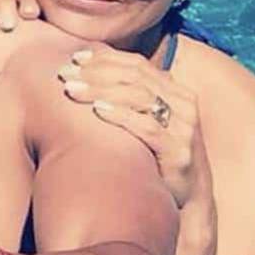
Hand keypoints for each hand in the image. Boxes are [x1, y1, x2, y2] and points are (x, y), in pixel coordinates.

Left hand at [58, 46, 212, 207]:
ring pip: (139, 97)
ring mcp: (184, 127)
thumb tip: (88, 73)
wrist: (189, 196)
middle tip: (65, 74)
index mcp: (175, 90)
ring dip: (100, 90)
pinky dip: (121, 115)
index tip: (74, 58)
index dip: (105, 58)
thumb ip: (131, 97)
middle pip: (135, 77)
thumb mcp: (148, 119)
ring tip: (72, 90)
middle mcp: (183, 103)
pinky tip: (97, 110)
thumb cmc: (158, 153)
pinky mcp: (179, 151)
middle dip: (96, 73)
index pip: (137, 65)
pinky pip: (147, 127)